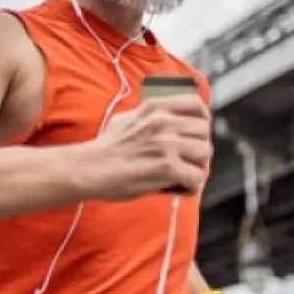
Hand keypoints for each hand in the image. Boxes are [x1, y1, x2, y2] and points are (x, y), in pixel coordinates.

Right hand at [77, 94, 212, 200]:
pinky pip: (197, 178)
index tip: (195, 135)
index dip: (201, 121)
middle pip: (204, 133)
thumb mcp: (127, 118)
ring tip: (178, 176)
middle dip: (198, 150)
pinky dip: (188, 187)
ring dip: (195, 169)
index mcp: (155, 107)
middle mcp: (163, 122)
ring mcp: (166, 144)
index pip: (196, 105)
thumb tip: (170, 115)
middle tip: (184, 162)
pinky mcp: (166, 167)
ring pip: (205, 156)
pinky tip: (172, 188)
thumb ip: (150, 114)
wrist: (89, 168)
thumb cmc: (106, 148)